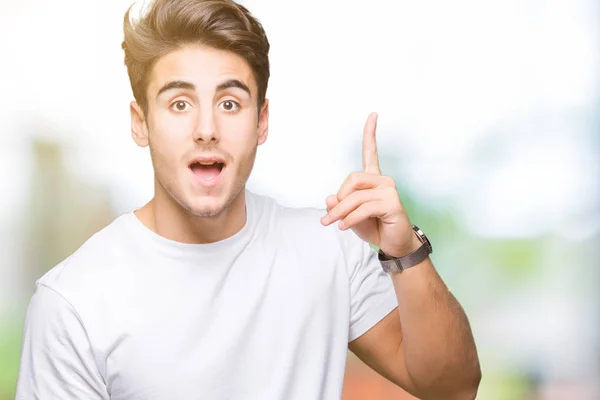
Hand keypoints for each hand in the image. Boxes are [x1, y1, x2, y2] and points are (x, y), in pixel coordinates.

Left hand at [320, 112, 420, 257]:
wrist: (393, 244)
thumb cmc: (373, 226)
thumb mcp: (348, 215)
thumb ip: (338, 205)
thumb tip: (330, 198)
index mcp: (373, 179)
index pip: (371, 152)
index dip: (370, 133)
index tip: (373, 114)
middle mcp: (383, 181)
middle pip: (352, 179)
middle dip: (338, 199)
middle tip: (330, 217)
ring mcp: (390, 190)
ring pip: (355, 196)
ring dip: (340, 212)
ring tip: (334, 224)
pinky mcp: (393, 203)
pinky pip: (364, 208)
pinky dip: (350, 218)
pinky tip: (345, 226)